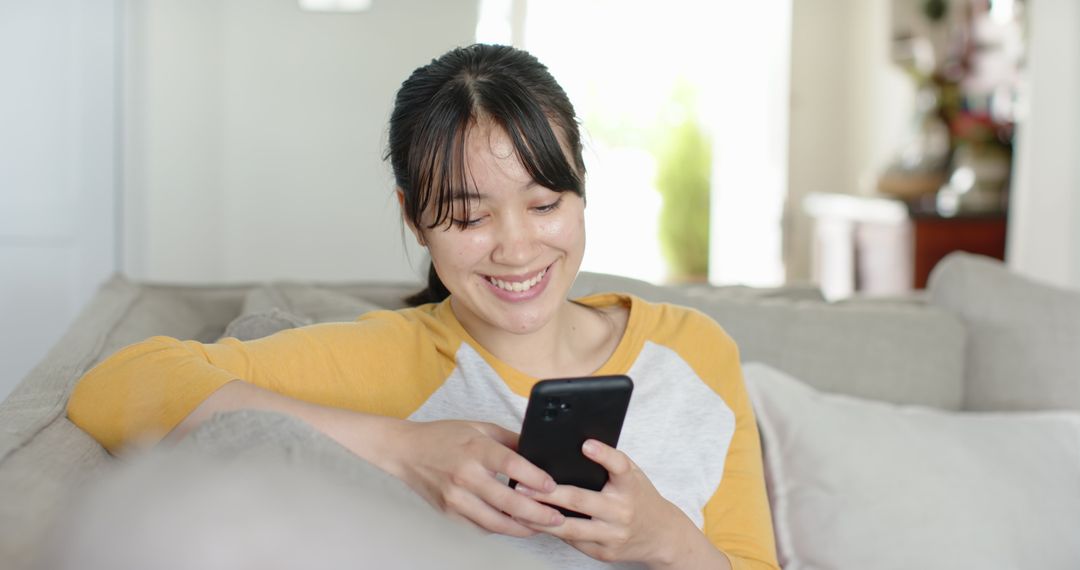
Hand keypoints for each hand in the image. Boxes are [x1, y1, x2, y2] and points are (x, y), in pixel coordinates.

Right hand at [385, 419, 565, 536]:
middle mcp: (465, 475)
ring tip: (540, 527)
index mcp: (475, 449)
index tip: (553, 487)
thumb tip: (538, 451)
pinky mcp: (449, 512)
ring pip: (495, 521)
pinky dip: (500, 528)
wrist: (406, 451)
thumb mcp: (480, 428)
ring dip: (521, 528)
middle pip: (508, 501)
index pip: (511, 464)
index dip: (535, 478)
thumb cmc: (444, 437)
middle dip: (537, 513)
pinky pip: (480, 526)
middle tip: (557, 518)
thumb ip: (510, 440)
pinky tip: (514, 526)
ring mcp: (456, 497)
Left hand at [514, 439, 702, 566]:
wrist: (662, 536)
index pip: (619, 466)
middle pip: (581, 500)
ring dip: (542, 518)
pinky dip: (552, 531)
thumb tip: (576, 447)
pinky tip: (534, 523)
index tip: (586, 444)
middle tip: (523, 485)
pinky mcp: (603, 552)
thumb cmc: (640, 499)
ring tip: (519, 508)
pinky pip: (573, 541)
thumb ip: (610, 464)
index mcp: (630, 486)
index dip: (603, 454)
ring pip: (571, 528)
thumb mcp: (633, 476)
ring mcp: (612, 535)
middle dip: (548, 493)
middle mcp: (622, 511)